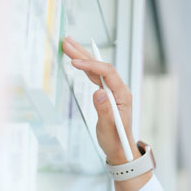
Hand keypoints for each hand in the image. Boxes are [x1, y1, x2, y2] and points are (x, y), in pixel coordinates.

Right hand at [61, 36, 138, 164]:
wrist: (120, 148)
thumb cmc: (115, 140)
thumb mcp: (108, 127)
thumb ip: (105, 110)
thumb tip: (98, 92)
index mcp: (123, 95)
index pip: (108, 73)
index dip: (91, 65)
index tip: (75, 62)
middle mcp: (119, 90)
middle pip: (101, 67)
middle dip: (84, 54)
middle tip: (67, 42)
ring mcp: (113, 91)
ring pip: (96, 70)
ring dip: (82, 57)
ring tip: (68, 45)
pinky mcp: (106, 94)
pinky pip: (94, 76)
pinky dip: (84, 67)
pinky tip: (76, 61)